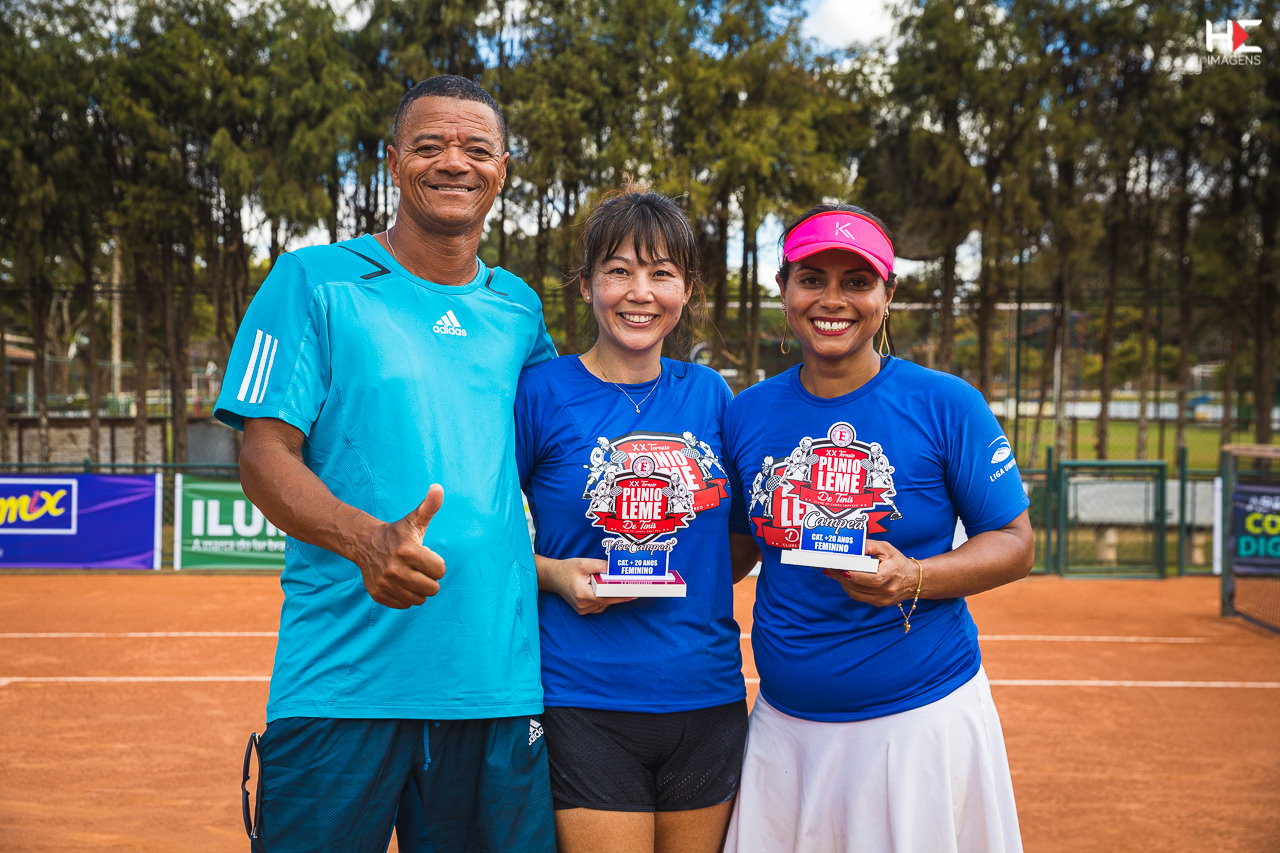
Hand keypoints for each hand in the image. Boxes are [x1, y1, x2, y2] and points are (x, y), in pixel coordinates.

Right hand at [356, 484, 446, 607]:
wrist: (364, 543)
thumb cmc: (397, 533)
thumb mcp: (414, 519)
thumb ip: (430, 506)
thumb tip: (438, 487)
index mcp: (407, 551)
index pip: (440, 571)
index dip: (436, 564)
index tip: (426, 556)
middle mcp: (395, 570)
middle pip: (432, 589)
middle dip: (430, 578)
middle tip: (419, 568)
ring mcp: (385, 584)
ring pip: (419, 599)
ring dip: (418, 589)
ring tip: (410, 575)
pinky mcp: (378, 595)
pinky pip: (404, 605)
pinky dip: (406, 596)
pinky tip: (399, 582)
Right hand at [540, 556, 633, 613]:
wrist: (552, 577)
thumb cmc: (567, 569)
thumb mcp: (584, 563)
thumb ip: (601, 566)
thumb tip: (616, 569)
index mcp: (583, 594)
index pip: (608, 597)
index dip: (622, 595)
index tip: (635, 593)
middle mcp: (584, 605)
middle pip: (608, 601)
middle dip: (621, 594)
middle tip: (636, 589)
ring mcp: (583, 610)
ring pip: (604, 604)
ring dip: (611, 596)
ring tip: (619, 586)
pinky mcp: (583, 610)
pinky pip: (599, 606)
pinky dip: (604, 598)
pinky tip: (605, 590)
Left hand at [822, 538, 916, 606]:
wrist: (914, 580)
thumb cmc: (898, 562)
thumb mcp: (886, 548)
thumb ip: (869, 545)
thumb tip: (853, 546)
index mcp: (890, 575)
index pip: (867, 578)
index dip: (850, 574)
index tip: (837, 566)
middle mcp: (886, 590)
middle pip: (856, 586)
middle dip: (840, 576)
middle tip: (829, 566)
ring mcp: (882, 600)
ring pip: (854, 592)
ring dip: (842, 582)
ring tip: (833, 572)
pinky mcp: (878, 603)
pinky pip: (858, 596)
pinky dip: (848, 587)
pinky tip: (842, 579)